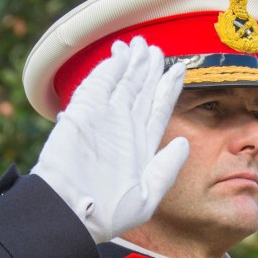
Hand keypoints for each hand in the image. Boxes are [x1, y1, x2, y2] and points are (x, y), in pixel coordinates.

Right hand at [31, 37, 188, 242]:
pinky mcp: (83, 113)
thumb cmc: (110, 213)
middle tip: (155, 47)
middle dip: (149, 68)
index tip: (180, 69)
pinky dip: (110, 68)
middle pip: (140, 90)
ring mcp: (103, 119)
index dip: (168, 88)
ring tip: (140, 44)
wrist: (73, 214)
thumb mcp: (149, 195)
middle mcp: (123, 129)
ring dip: (131, 62)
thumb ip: (167, 168)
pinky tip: (121, 54)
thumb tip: (184, 142)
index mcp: (141, 146)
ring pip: (122, 82)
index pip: (158, 109)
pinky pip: (99, 84)